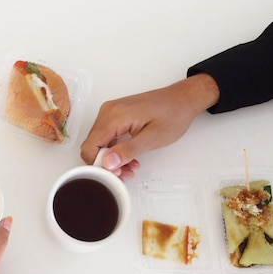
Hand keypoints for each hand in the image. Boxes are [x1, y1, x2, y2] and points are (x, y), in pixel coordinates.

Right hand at [80, 73, 219, 177]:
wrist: (183, 99)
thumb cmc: (173, 115)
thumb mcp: (152, 138)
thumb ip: (127, 151)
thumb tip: (106, 163)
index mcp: (114, 116)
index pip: (90, 146)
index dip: (98, 164)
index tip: (114, 174)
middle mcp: (107, 112)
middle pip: (92, 145)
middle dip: (105, 163)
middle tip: (124, 174)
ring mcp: (110, 112)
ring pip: (99, 142)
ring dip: (110, 158)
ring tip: (130, 167)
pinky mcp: (115, 114)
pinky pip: (106, 135)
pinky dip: (114, 149)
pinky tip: (128, 157)